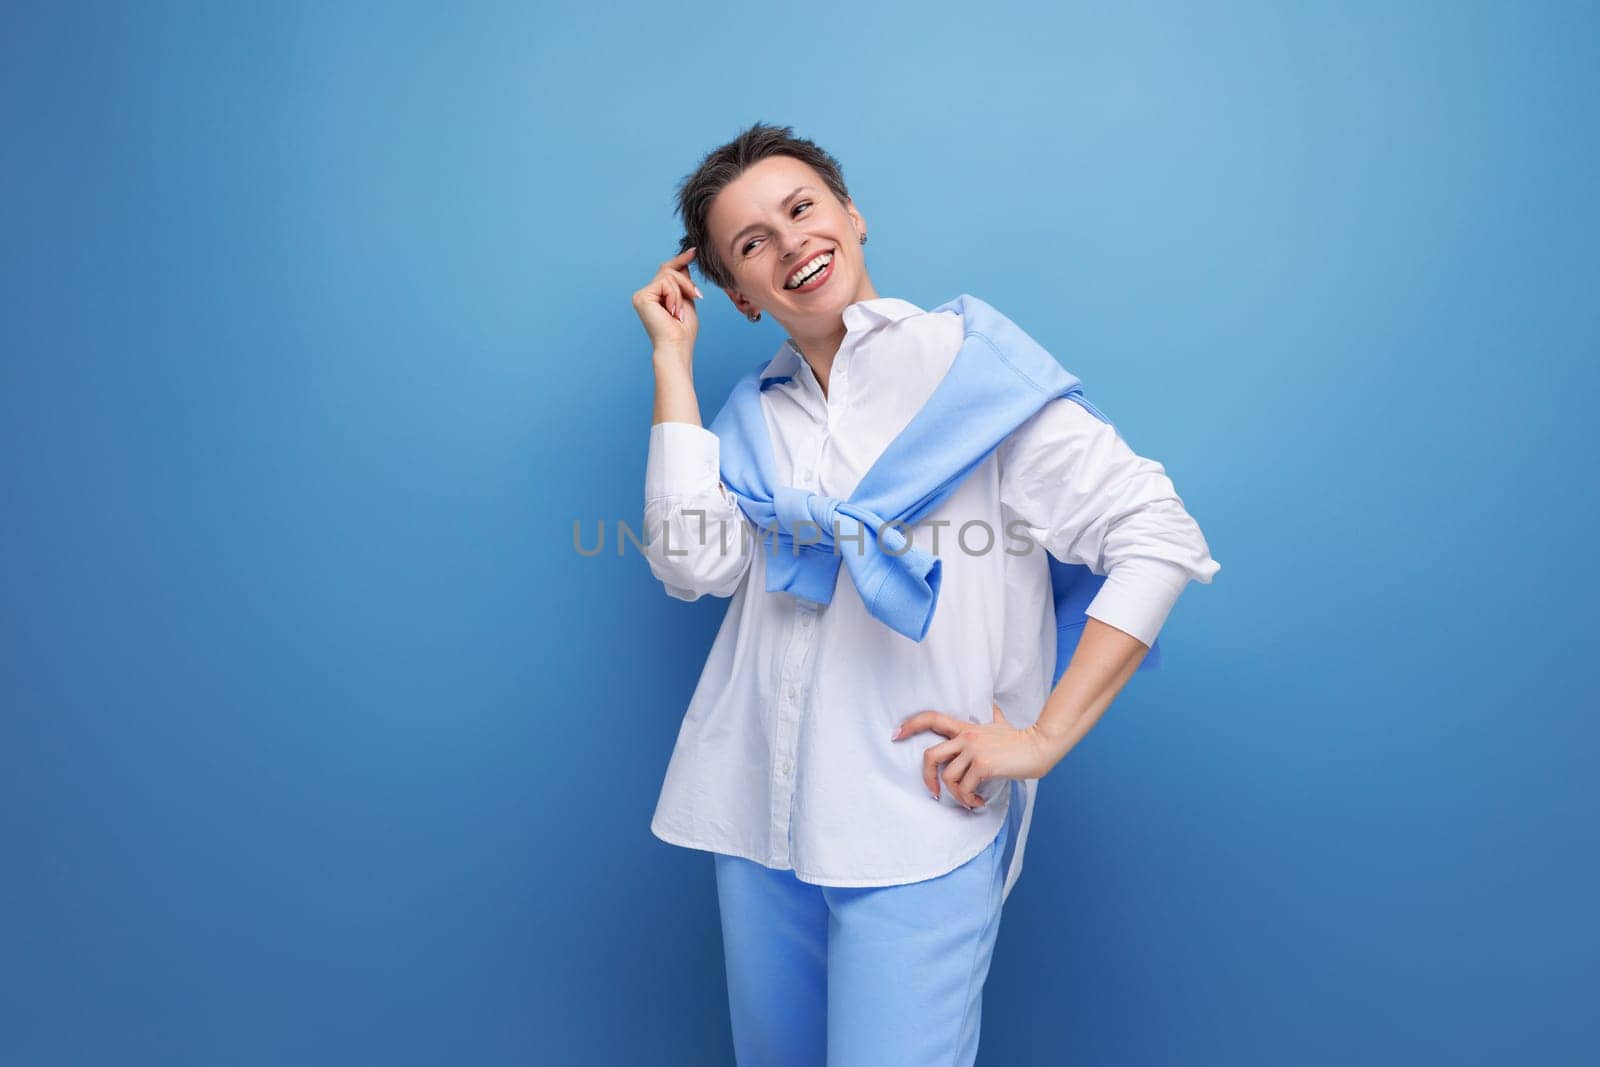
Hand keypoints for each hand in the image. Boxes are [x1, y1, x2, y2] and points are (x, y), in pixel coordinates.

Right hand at [632, 246, 703, 367]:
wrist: (677, 346)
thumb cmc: (683, 330)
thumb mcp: (686, 300)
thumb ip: (683, 282)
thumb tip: (684, 261)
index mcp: (655, 295)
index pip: (667, 271)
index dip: (680, 259)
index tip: (694, 251)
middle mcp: (645, 294)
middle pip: (668, 270)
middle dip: (685, 282)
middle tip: (696, 296)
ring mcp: (642, 295)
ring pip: (668, 276)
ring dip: (682, 292)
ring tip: (680, 312)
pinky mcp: (642, 297)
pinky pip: (665, 283)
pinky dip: (675, 296)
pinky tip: (673, 311)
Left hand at [891, 703, 1060, 808]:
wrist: (1039, 746)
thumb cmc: (1020, 739)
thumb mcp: (1001, 723)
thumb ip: (993, 717)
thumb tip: (994, 708)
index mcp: (965, 728)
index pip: (932, 718)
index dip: (911, 725)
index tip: (896, 734)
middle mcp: (966, 737)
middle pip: (930, 755)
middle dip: (927, 778)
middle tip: (935, 793)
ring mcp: (973, 751)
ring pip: (948, 778)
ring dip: (957, 796)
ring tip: (970, 800)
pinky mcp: (983, 765)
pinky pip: (965, 788)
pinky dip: (969, 800)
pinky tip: (979, 802)